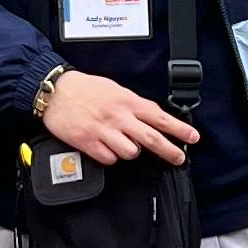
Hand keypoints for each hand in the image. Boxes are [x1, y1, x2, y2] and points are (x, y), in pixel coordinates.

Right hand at [37, 69, 198, 165]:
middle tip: (179, 158)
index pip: (159, 117)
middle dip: (170, 151)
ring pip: (131, 152)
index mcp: (127, 101)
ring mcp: (104, 131)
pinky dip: (109, 156)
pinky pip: (109, 159)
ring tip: (121, 143)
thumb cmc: (83, 88)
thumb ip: (132, 104)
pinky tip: (104, 147)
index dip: (179, 129)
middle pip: (152, 139)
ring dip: (129, 151)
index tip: (192, 137)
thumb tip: (149, 117)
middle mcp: (119, 117)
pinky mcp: (89, 143)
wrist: (54, 91)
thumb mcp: (114, 89)